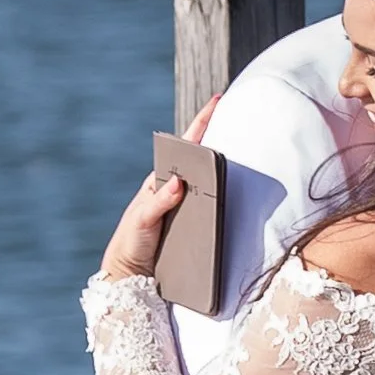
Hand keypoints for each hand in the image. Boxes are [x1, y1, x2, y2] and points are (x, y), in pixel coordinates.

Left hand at [98, 95, 219, 281]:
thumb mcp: (142, 219)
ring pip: (210, 184)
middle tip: (237, 119)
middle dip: (219, 138)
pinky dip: (225, 199)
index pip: (185, 148)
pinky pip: (213, 207)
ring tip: (243, 152)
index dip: (201, 124)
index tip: (217, 103)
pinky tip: (236, 196)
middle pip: (202, 162)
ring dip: (225, 170)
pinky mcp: (195, 225)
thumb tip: (179, 182)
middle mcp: (176, 191)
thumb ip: (159, 202)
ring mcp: (187, 207)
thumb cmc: (131, 241)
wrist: (131, 272)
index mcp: (162, 182)